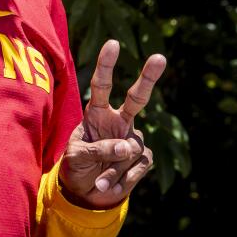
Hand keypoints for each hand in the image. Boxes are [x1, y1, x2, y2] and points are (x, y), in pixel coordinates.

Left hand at [59, 39, 166, 208]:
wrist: (85, 192)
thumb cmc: (76, 166)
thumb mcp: (77, 156)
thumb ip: (99, 149)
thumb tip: (127, 146)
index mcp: (97, 113)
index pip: (102, 86)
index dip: (106, 65)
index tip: (113, 44)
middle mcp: (118, 121)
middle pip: (136, 97)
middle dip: (148, 78)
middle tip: (160, 57)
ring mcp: (133, 138)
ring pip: (130, 149)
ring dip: (113, 169)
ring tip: (97, 181)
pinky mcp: (143, 158)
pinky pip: (137, 166)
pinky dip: (122, 179)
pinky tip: (109, 185)